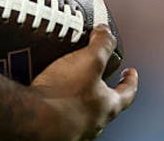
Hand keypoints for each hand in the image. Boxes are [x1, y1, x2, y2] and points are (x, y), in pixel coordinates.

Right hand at [31, 25, 138, 140]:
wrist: (32, 119)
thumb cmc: (63, 96)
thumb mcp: (90, 60)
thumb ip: (102, 44)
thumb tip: (106, 32)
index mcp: (108, 105)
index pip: (128, 92)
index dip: (130, 80)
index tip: (130, 73)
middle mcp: (94, 122)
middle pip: (105, 103)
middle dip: (101, 88)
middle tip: (95, 74)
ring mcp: (75, 129)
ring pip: (83, 111)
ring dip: (79, 98)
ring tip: (66, 82)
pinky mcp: (55, 131)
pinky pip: (61, 115)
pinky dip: (58, 105)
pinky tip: (47, 94)